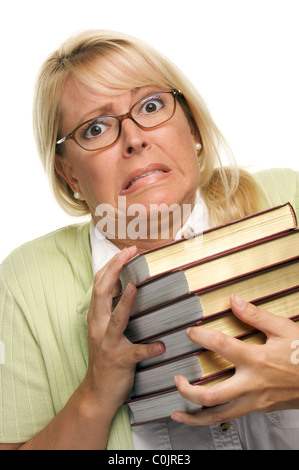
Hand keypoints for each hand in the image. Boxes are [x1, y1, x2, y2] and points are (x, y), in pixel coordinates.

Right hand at [80, 246, 164, 417]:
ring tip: (135, 287)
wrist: (97, 392)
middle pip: (101, 293)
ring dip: (124, 303)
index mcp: (96, 316)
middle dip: (114, 270)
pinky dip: (147, 348)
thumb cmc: (105, 356)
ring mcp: (108, 344)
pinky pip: (134, 353)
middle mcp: (98, 327)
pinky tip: (160, 345)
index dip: (111, 265)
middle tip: (128, 253)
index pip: (99, 283)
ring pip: (115, 320)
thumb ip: (110, 307)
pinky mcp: (120, 361)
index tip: (126, 250)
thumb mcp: (103, 328)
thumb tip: (125, 283)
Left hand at [172, 294, 298, 425]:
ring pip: (218, 416)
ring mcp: (254, 401)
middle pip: (210, 394)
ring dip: (194, 416)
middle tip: (176, 378)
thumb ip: (255, 315)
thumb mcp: (283, 329)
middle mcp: (251, 384)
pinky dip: (212, 419)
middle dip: (187, 389)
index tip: (190, 332)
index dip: (200, 336)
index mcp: (256, 360)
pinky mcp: (258, 408)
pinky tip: (201, 415)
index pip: (220, 345)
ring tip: (177, 413)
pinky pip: (230, 418)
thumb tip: (234, 301)